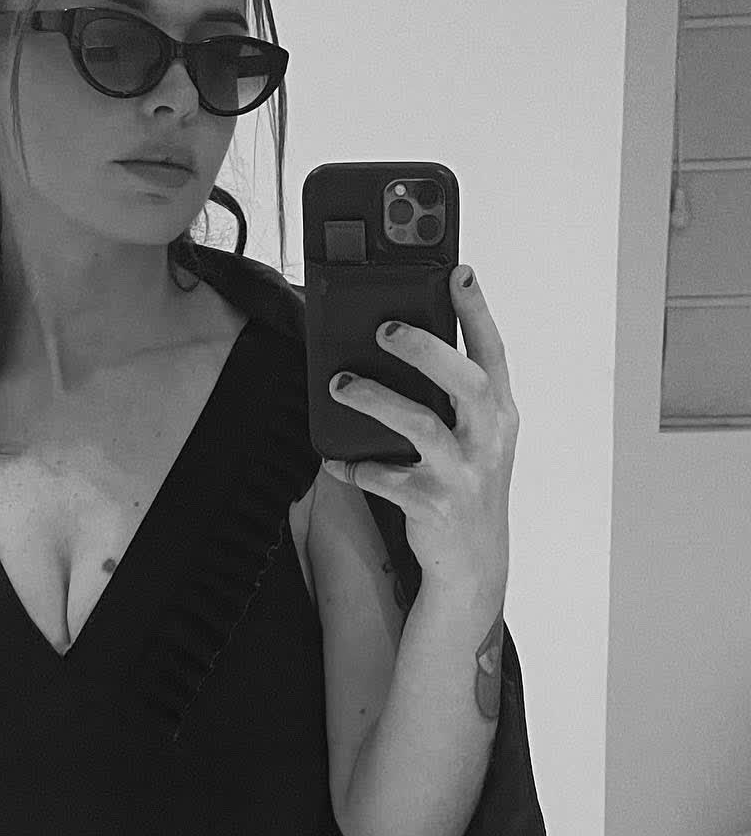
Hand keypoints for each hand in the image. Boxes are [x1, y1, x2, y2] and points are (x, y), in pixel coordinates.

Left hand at [323, 266, 518, 590]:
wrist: (474, 562)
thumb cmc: (466, 485)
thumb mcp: (473, 439)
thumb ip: (448, 399)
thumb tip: (399, 348)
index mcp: (499, 414)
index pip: (493, 353)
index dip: (477, 311)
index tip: (459, 272)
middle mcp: (489, 440)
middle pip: (465, 382)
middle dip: (426, 348)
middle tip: (386, 326)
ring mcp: (464, 473)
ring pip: (420, 425)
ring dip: (376, 399)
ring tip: (340, 383)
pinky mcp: (433, 504)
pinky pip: (385, 476)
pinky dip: (355, 465)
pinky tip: (335, 459)